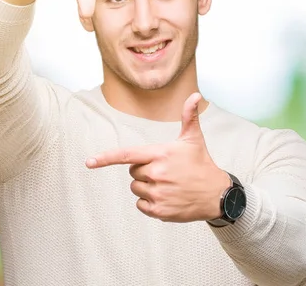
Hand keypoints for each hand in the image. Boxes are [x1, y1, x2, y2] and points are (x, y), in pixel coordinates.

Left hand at [85, 93, 231, 222]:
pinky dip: (150, 203)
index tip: (89, 162)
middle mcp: (157, 173)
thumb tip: (195, 95)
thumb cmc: (201, 164)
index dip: (106, 158)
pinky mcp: (159, 210)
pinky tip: (167, 197)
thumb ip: (189, 116)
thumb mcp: (194, 139)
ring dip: (147, 187)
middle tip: (165, 171)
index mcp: (161, 154)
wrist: (216, 194)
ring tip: (168, 184)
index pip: (127, 155)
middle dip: (144, 171)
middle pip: (133, 172)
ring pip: (136, 189)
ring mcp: (157, 193)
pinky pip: (141, 205)